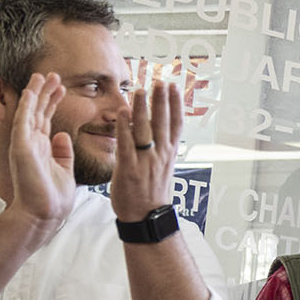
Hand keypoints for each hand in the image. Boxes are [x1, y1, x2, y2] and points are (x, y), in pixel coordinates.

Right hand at [6, 73, 75, 230]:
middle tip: (53, 75)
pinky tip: (31, 91)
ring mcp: (25, 145)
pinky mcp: (21, 148)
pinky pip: (23, 122)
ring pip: (29, 112)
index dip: (52, 102)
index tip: (60, 87)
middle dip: (45, 93)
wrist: (44, 215)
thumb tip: (63, 135)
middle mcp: (32, 144)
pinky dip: (26, 106)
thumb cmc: (52, 198)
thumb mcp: (64, 170)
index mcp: (42, 149)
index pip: (46, 119)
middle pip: (37, 112)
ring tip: (42, 76)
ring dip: (35, 93)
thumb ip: (63, 153)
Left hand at [107, 67, 182, 222]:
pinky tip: (123, 113)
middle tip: (159, 80)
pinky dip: (125, 128)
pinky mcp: (129, 170)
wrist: (146, 218)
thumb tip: (157, 130)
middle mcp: (161, 155)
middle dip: (162, 100)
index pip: (176, 123)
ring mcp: (146, 162)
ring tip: (140, 90)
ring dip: (143, 108)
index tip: (173, 86)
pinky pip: (127, 145)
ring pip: (146, 130)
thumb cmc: (151, 193)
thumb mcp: (162, 168)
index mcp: (169, 154)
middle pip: (163, 122)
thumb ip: (159, 148)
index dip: (176, 104)